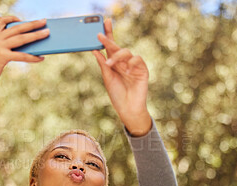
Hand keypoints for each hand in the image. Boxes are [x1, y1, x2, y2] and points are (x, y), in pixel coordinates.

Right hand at [0, 16, 49, 105]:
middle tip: (44, 21)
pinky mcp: (2, 57)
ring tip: (47, 33)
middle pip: (16, 28)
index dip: (11, 18)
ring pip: (21, 38)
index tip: (21, 19)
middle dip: (32, 24)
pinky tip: (41, 58)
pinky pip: (22, 55)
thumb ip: (4, 48)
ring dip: (36, 35)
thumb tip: (27, 46)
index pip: (0, 21)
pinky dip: (33, 56)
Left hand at [92, 19, 151, 135]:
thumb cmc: (117, 95)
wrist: (128, 109)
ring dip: (117, 56)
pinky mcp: (142, 70)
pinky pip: (137, 59)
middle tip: (100, 35)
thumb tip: (94, 50)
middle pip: (117, 46)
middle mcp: (124, 63)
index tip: (101, 25)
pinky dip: (131, 63)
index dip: (107, 36)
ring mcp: (133, 66)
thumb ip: (103, 64)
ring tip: (110, 65)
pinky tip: (127, 70)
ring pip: (126, 52)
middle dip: (109, 39)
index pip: (110, 47)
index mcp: (114, 64)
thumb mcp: (107, 78)